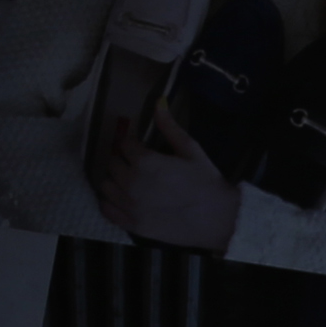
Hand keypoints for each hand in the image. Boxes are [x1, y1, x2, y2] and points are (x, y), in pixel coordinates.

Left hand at [88, 104, 239, 251]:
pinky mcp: (131, 223)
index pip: (124, 144)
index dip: (133, 145)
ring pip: (105, 185)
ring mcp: (129, 204)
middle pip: (112, 163)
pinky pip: (106, 208)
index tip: (142, 150)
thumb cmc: (207, 182)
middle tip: (139, 167)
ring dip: (115, 181)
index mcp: (145, 161)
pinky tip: (125, 200)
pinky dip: (111, 202)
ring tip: (131, 184)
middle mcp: (131, 181)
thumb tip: (158, 102)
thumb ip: (170, 128)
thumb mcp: (192, 151)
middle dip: (123, 161)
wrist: (220, 218)